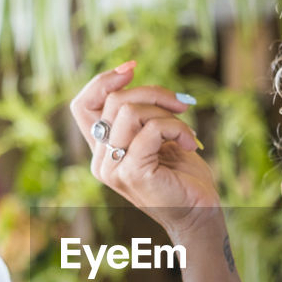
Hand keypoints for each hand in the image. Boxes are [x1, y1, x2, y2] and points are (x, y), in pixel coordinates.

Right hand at [69, 61, 221, 240]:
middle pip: (114, 101)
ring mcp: (113, 169)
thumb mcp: (157, 136)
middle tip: (182, 104)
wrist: (199, 213)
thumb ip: (139, 114)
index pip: (82, 105)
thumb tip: (128, 71)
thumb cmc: (183, 175)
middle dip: (153, 93)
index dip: (103, 81)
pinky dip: (177, 129)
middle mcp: (100, 160)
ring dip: (167, 113)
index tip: (132, 68)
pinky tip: (192, 143)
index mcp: (102, 150)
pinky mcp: (132, 173)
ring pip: (131, 112)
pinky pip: (151, 130)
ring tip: (187, 130)